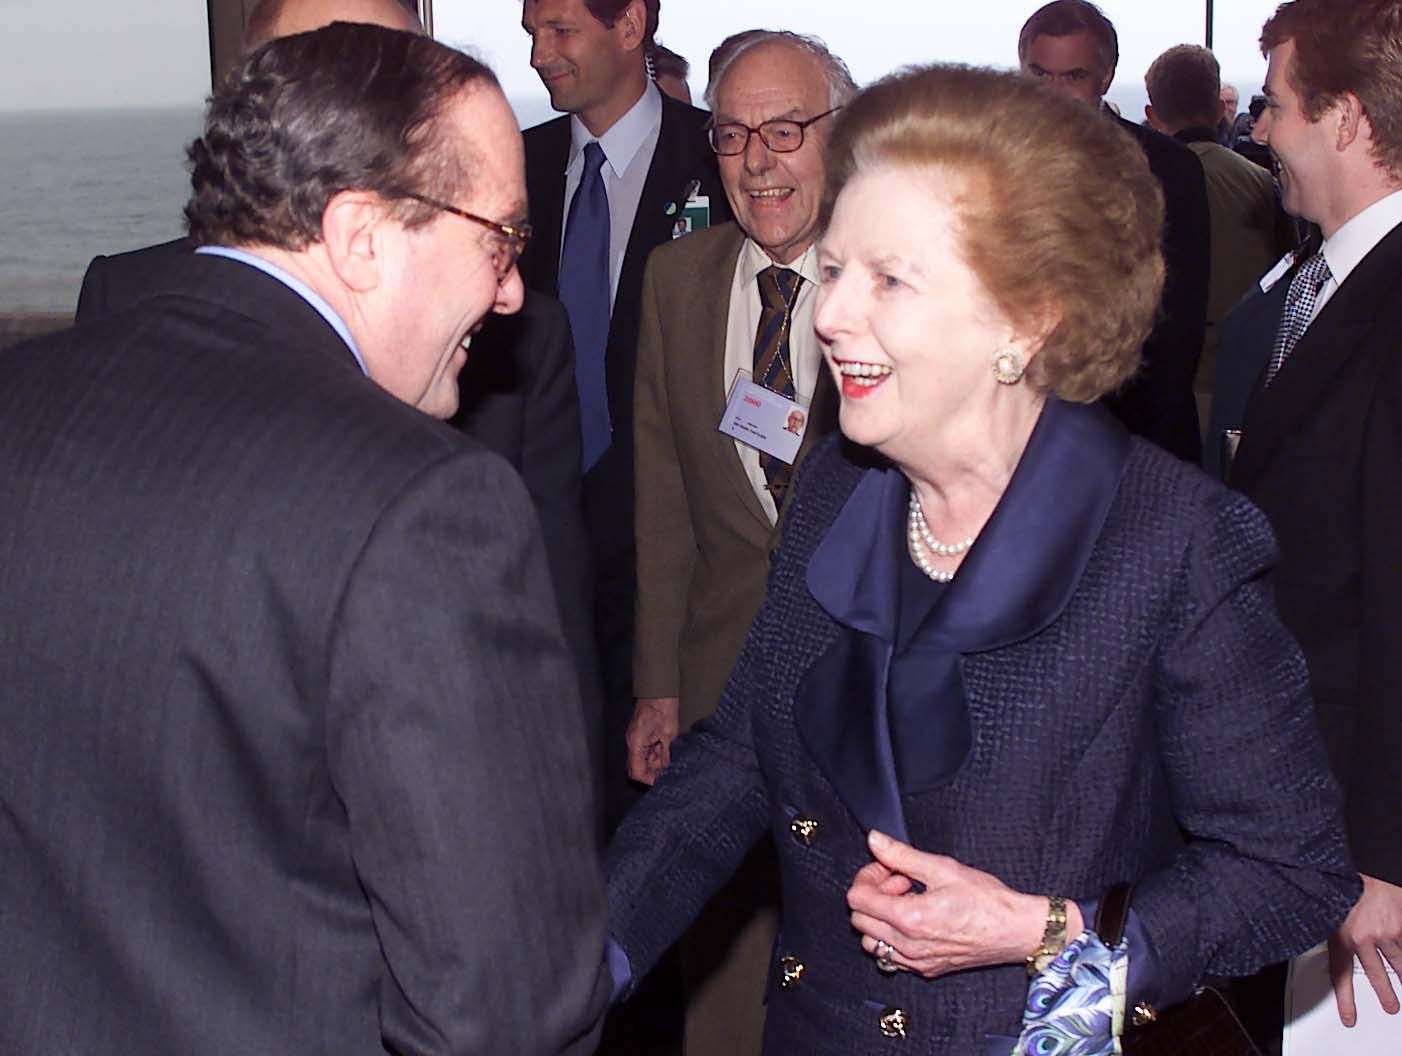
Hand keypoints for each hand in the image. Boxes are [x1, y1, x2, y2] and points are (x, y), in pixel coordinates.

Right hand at [625, 696, 678, 784]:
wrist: (659, 690)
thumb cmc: (662, 708)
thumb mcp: (668, 733)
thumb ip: (665, 753)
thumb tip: (665, 768)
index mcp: (636, 743)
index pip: (636, 772)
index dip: (648, 780)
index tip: (661, 782)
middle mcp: (634, 743)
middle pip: (638, 768)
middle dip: (652, 773)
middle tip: (667, 773)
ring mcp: (637, 739)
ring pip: (643, 760)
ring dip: (655, 764)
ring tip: (669, 761)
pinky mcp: (642, 735)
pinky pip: (647, 751)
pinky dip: (656, 755)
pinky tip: (666, 752)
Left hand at [846, 830, 1082, 978]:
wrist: (1015, 930)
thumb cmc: (987, 900)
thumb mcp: (943, 868)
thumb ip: (902, 855)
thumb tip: (875, 841)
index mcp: (910, 918)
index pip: (857, 899)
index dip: (868, 876)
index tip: (888, 868)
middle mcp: (909, 945)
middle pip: (859, 919)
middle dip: (874, 895)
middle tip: (899, 881)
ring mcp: (916, 961)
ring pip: (871, 941)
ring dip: (880, 918)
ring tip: (907, 901)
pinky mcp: (926, 969)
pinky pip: (890, 957)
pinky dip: (892, 938)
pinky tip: (914, 921)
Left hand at [1329, 873, 1401, 1025]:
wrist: (1364, 868)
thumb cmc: (1341, 886)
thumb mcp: (1326, 911)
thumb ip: (1330, 930)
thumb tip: (1314, 942)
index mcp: (1341, 936)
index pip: (1342, 977)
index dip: (1346, 1000)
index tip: (1350, 1019)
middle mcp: (1364, 938)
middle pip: (1376, 975)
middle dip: (1385, 994)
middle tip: (1392, 1007)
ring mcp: (1387, 933)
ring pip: (1399, 962)